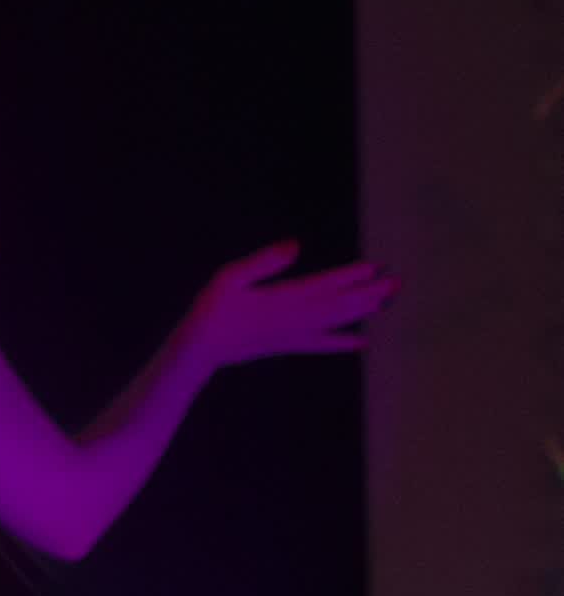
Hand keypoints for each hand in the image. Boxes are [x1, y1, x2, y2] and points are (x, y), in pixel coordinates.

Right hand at [185, 240, 400, 369]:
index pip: (321, 287)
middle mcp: (291, 321)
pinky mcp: (286, 345)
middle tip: (396, 283)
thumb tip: (294, 245)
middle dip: (367, 294)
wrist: (199, 350)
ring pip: (333, 323)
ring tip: (386, 301)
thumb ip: (262, 263)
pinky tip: (363, 342)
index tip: (372, 268)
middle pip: (336, 306)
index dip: (348, 278)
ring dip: (361, 312)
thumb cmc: (211, 309)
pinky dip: (342, 342)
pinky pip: (320, 344)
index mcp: (278, 301)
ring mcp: (291, 335)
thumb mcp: (229, 278)